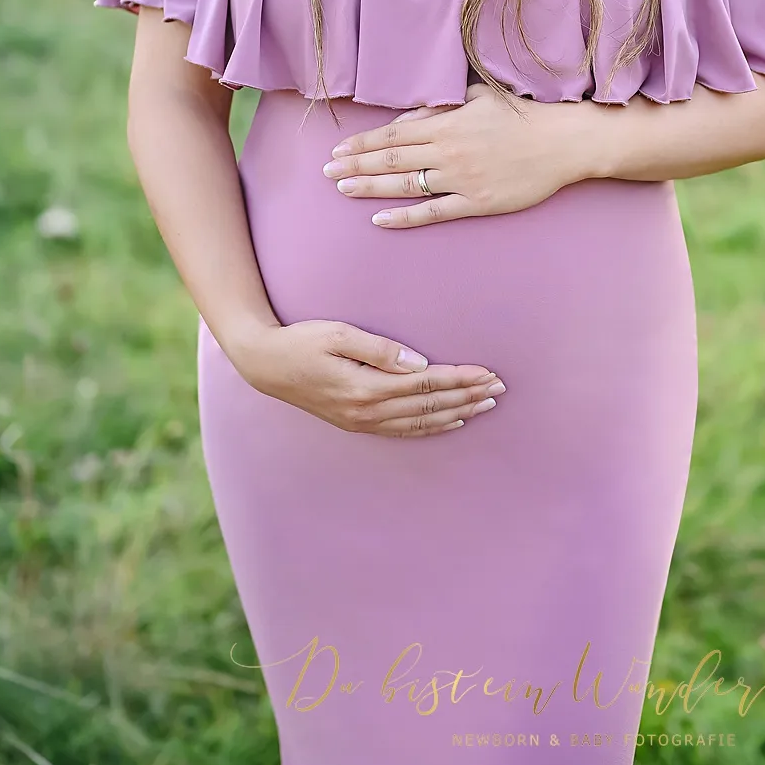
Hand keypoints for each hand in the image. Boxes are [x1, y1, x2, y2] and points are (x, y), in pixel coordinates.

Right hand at [229, 318, 505, 436]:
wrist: (265, 365)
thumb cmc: (301, 341)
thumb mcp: (338, 334)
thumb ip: (379, 349)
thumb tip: (419, 364)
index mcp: (366, 387)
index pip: (426, 384)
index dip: (460, 379)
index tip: (488, 373)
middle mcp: (367, 411)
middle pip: (429, 405)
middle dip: (467, 396)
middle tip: (499, 389)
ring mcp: (362, 421)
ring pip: (420, 422)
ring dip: (456, 413)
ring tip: (485, 405)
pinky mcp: (356, 423)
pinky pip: (403, 430)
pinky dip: (431, 427)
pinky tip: (450, 422)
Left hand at [322, 82, 596, 227]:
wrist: (562, 143)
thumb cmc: (523, 115)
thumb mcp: (481, 95)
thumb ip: (444, 103)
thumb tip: (412, 112)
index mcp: (448, 123)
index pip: (394, 133)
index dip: (363, 143)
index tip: (339, 149)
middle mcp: (448, 151)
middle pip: (391, 159)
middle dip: (355, 166)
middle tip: (326, 173)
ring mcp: (461, 179)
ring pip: (405, 184)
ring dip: (371, 188)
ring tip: (343, 190)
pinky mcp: (476, 203)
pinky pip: (433, 211)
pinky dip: (404, 216)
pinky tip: (380, 220)